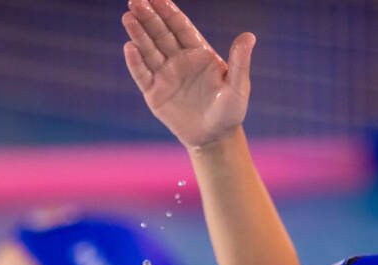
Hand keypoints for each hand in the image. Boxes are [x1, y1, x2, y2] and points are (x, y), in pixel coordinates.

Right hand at [122, 0, 255, 148]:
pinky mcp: (154, 93)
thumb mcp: (238, 87)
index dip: (168, 11)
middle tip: (135, 1)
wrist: (215, 138)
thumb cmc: (230, 112)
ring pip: (149, 50)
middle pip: (161, 34)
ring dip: (138, 34)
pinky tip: (129, 48)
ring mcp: (165, 76)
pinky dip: (135, 63)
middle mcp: (179, 60)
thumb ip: (240, 62)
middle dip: (148, 17)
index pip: (180, 27)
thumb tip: (249, 36)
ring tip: (127, 17)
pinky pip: (142, 75)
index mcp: (198, 53)